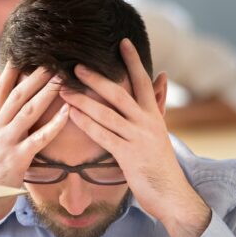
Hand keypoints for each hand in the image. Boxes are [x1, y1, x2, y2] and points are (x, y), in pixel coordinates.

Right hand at [0, 64, 68, 236]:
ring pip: (27, 111)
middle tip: (53, 55)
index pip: (2, 88)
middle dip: (35, 74)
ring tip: (62, 76)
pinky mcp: (17, 160)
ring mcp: (6, 143)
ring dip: (45, 92)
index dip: (14, 67)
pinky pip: (38, 139)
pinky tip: (68, 113)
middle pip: (17, 94)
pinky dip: (54, 125)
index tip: (28, 48)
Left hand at [60, 39, 211, 236]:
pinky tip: (71, 115)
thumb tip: (162, 75)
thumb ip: (157, 103)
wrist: (172, 195)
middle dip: (97, 78)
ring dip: (83, 100)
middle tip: (76, 65)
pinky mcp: (129, 156)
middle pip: (120, 94)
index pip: (143, 81)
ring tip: (63, 90)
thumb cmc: (161, 163)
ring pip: (107, 114)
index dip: (133, 61)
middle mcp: (147, 123)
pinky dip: (87, 124)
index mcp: (154, 115)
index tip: (122, 41)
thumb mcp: (161, 129)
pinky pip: (104, 136)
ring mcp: (138, 139)